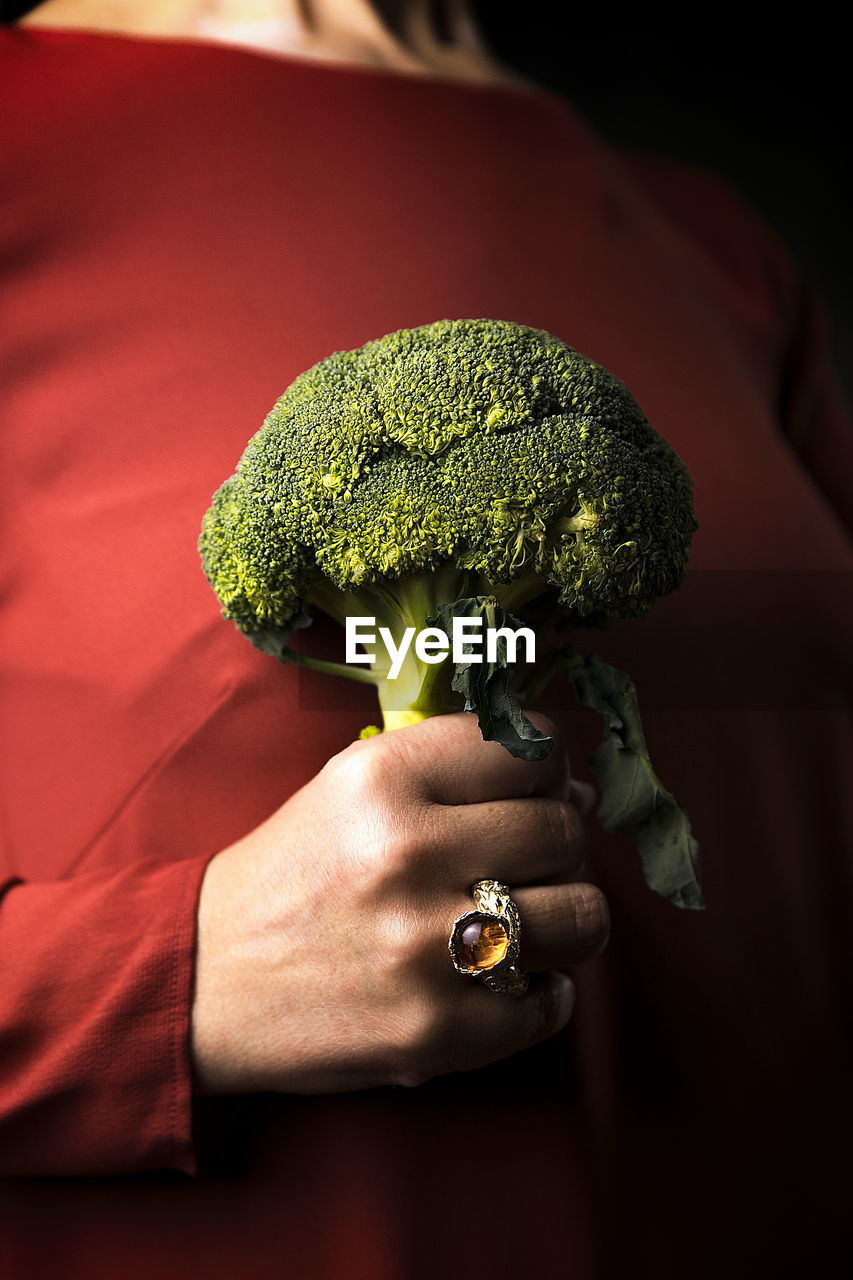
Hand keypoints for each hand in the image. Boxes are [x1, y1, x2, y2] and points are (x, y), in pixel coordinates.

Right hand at [191, 713, 609, 1094]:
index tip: (540, 790)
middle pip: (564, 831)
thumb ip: (454, 770)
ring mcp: (424, 947)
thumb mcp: (350, 785)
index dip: (550, 770)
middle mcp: (406, 852)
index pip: (532, 749)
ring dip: (564, 918)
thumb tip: (577, 791)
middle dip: (557, 846)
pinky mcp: (437, 1032)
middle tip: (523, 862)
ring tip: (525, 923)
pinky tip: (502, 981)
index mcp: (383, 778)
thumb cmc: (294, 873)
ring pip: (582, 914)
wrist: (205, 979)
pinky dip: (542, 993)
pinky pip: (553, 1002)